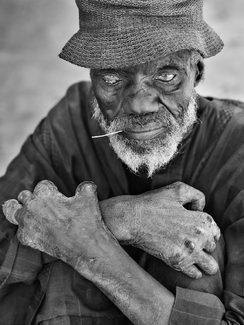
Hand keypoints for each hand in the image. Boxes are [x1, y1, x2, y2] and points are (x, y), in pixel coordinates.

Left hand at [3, 180, 115, 272]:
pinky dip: (25, 228)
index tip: (57, 194)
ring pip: (12, 210)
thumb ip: (85, 187)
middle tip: (42, 203)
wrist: (85, 247)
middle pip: (25, 196)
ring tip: (15, 207)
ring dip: (16, 208)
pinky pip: (20, 230)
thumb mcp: (89, 196)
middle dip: (34, 197)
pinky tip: (33, 229)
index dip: (52, 189)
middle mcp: (31, 206)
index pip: (43, 185)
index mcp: (44, 192)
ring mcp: (27, 223)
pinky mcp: (27, 238)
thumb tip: (86, 185)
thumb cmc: (87, 219)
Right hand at [103, 182, 220, 278]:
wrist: (131, 219)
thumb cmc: (153, 203)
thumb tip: (201, 208)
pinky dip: (194, 271)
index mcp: (201, 220)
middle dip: (205, 245)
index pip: (215, 231)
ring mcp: (188, 252)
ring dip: (206, 263)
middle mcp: (199, 237)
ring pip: (211, 266)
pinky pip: (195, 274)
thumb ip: (196, 195)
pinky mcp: (176, 262)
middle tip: (191, 241)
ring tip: (196, 259)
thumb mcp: (177, 189)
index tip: (198, 231)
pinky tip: (187, 264)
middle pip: (212, 247)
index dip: (208, 231)